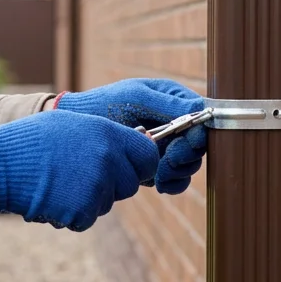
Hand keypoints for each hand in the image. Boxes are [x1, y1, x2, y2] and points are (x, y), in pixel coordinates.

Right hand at [0, 110, 158, 231]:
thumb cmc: (33, 140)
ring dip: (90, 198)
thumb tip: (142, 142)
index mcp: (109, 134)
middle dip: (113, 183)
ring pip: (107, 202)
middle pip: (130, 184)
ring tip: (61, 181)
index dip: (138, 163)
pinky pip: (88, 218)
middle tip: (81, 174)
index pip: (148, 156)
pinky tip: (53, 197)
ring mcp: (97, 188)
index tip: (127, 165)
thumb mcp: (74, 123)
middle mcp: (108, 161)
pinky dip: (73, 213)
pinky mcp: (82, 212)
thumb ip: (108, 135)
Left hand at [53, 79, 205, 194]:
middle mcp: (176, 124)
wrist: (79, 125)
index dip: (200, 131)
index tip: (189, 140)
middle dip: (187, 154)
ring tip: (161, 171)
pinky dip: (172, 184)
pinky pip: (176, 181)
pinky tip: (159, 183)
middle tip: (171, 158)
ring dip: (179, 170)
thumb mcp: (136, 97)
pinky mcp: (156, 167)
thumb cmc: (106, 103)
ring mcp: (167, 147)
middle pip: (198, 145)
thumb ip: (167, 104)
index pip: (201, 117)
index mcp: (175, 101)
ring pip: (189, 165)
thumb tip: (200, 108)